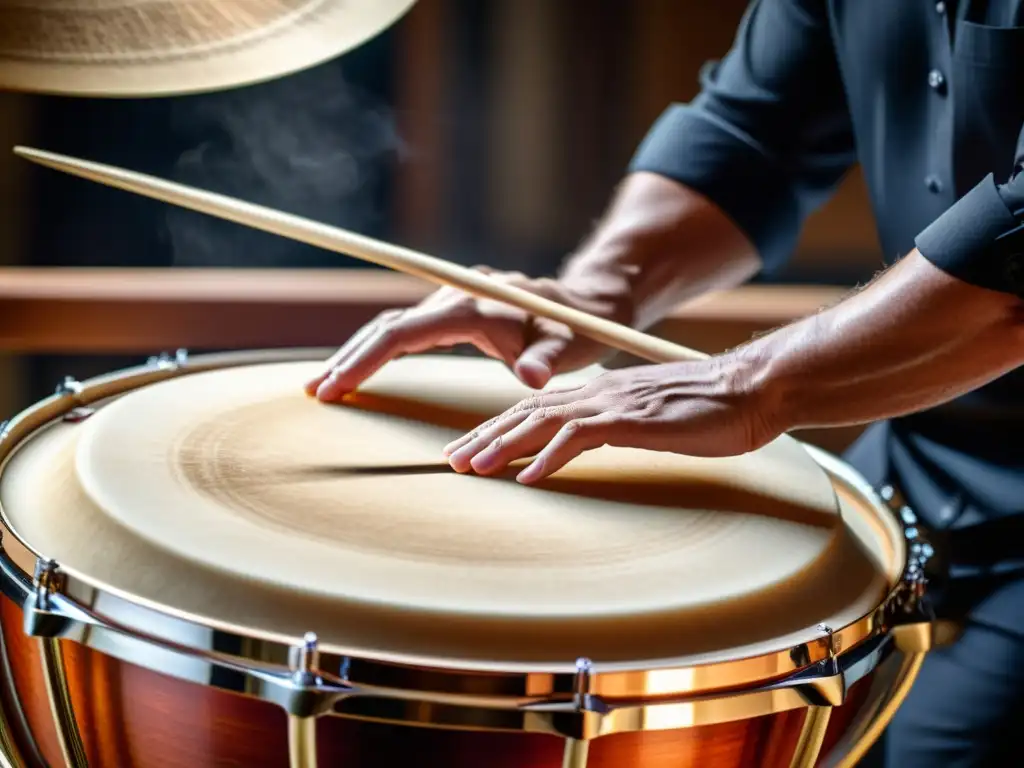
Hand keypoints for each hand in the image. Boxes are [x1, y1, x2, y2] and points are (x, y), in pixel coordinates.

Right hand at [305, 268, 633, 400]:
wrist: (585, 305)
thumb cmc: (577, 329)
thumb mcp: (569, 347)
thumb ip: (547, 360)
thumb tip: (531, 378)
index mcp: (472, 306)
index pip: (404, 332)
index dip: (367, 359)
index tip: (338, 385)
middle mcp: (454, 298)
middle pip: (386, 325)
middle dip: (348, 357)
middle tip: (315, 391)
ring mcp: (451, 304)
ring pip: (390, 326)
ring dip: (356, 354)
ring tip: (323, 385)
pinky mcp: (452, 314)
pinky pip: (405, 332)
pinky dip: (377, 351)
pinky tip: (356, 371)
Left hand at [441, 355, 778, 483]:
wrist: (753, 389)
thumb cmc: (709, 407)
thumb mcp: (651, 418)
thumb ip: (618, 425)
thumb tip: (592, 441)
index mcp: (600, 393)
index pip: (535, 409)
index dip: (498, 428)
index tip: (469, 449)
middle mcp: (599, 394)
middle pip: (527, 413)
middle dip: (485, 437)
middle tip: (451, 460)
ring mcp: (615, 404)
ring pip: (543, 422)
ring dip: (504, 446)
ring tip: (473, 468)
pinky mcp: (635, 420)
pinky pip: (581, 438)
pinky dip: (549, 457)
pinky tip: (527, 478)